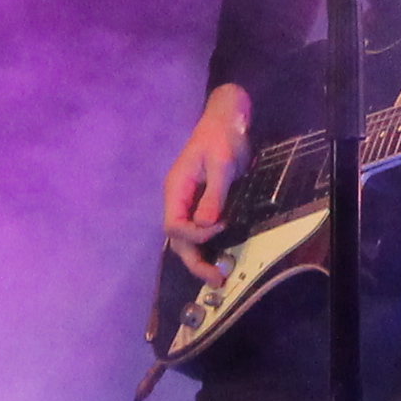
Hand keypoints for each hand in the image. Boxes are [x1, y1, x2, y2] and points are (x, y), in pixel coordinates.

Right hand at [163, 84, 255, 280]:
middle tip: (217, 279)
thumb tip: (207, 225)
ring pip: (185, 239)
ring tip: (219, 276)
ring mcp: (187, 203)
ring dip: (200, 258)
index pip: (174, 225)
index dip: (194, 235)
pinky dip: (207, 247)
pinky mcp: (201, 204)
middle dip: (194, 261)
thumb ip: (214, 195)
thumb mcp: (222, 163)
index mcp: (176, 189)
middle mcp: (177, 200)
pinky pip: (198, 231)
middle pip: (176, 239)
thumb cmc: (222, 138)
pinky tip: (219, 258)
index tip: (219, 228)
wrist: (226, 122)